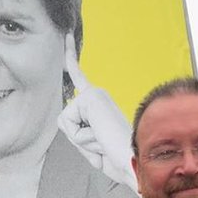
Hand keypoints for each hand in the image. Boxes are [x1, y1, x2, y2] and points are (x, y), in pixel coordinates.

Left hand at [56, 34, 137, 191]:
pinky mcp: (91, 98)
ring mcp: (94, 95)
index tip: (65, 36)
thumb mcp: (91, 145)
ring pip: (65, 122)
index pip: (78, 78)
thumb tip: (64, 114)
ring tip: (101, 140)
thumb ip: (76, 131)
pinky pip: (69, 122)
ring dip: (79, 139)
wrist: (133, 161)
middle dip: (75, 138)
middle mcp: (96, 95)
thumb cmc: (116, 157)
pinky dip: (80, 137)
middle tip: (100, 143)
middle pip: (64, 119)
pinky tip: (100, 136)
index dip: (70, 58)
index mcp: (98, 103)